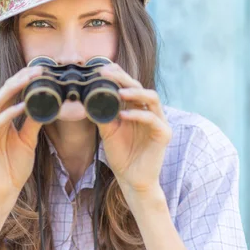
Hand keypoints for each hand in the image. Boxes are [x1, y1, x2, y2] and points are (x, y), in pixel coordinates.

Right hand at [0, 65, 43, 212]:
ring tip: (30, 79)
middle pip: (2, 93)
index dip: (22, 81)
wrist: (3, 193)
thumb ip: (32, 123)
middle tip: (37, 69)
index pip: (9, 94)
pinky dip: (10, 113)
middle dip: (19, 80)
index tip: (40, 71)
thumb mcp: (28, 141)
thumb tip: (46, 105)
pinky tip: (23, 106)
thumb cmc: (13, 168)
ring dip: (14, 89)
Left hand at [96, 64, 171, 193]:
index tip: (100, 70)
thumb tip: (85, 97)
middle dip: (123, 78)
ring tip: (120, 92)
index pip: (129, 85)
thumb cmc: (121, 155)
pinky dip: (138, 115)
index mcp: (136, 108)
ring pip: (152, 98)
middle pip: (139, 86)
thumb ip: (101, 114)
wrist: (131, 179)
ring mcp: (159, 121)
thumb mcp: (107, 131)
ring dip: (135, 92)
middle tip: (106, 73)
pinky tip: (124, 115)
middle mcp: (149, 111)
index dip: (118, 75)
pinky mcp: (164, 134)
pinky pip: (153, 119)